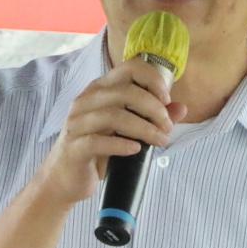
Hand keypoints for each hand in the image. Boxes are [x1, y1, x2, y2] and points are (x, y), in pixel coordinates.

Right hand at [27, 59, 177, 209]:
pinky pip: (98, 141)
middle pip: (125, 92)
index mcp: (99, 90)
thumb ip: (153, 117)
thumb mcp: (127, 130)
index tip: (167, 98)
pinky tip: (136, 150)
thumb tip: (181, 109)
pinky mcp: (74, 147)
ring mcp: (77, 123)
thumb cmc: (98, 150)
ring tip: (159, 140)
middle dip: (153, 108)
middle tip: (167, 127)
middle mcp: (86, 101)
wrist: (64, 178)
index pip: (128, 68)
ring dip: (143, 128)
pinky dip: (121, 145)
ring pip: (113, 116)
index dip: (152, 79)